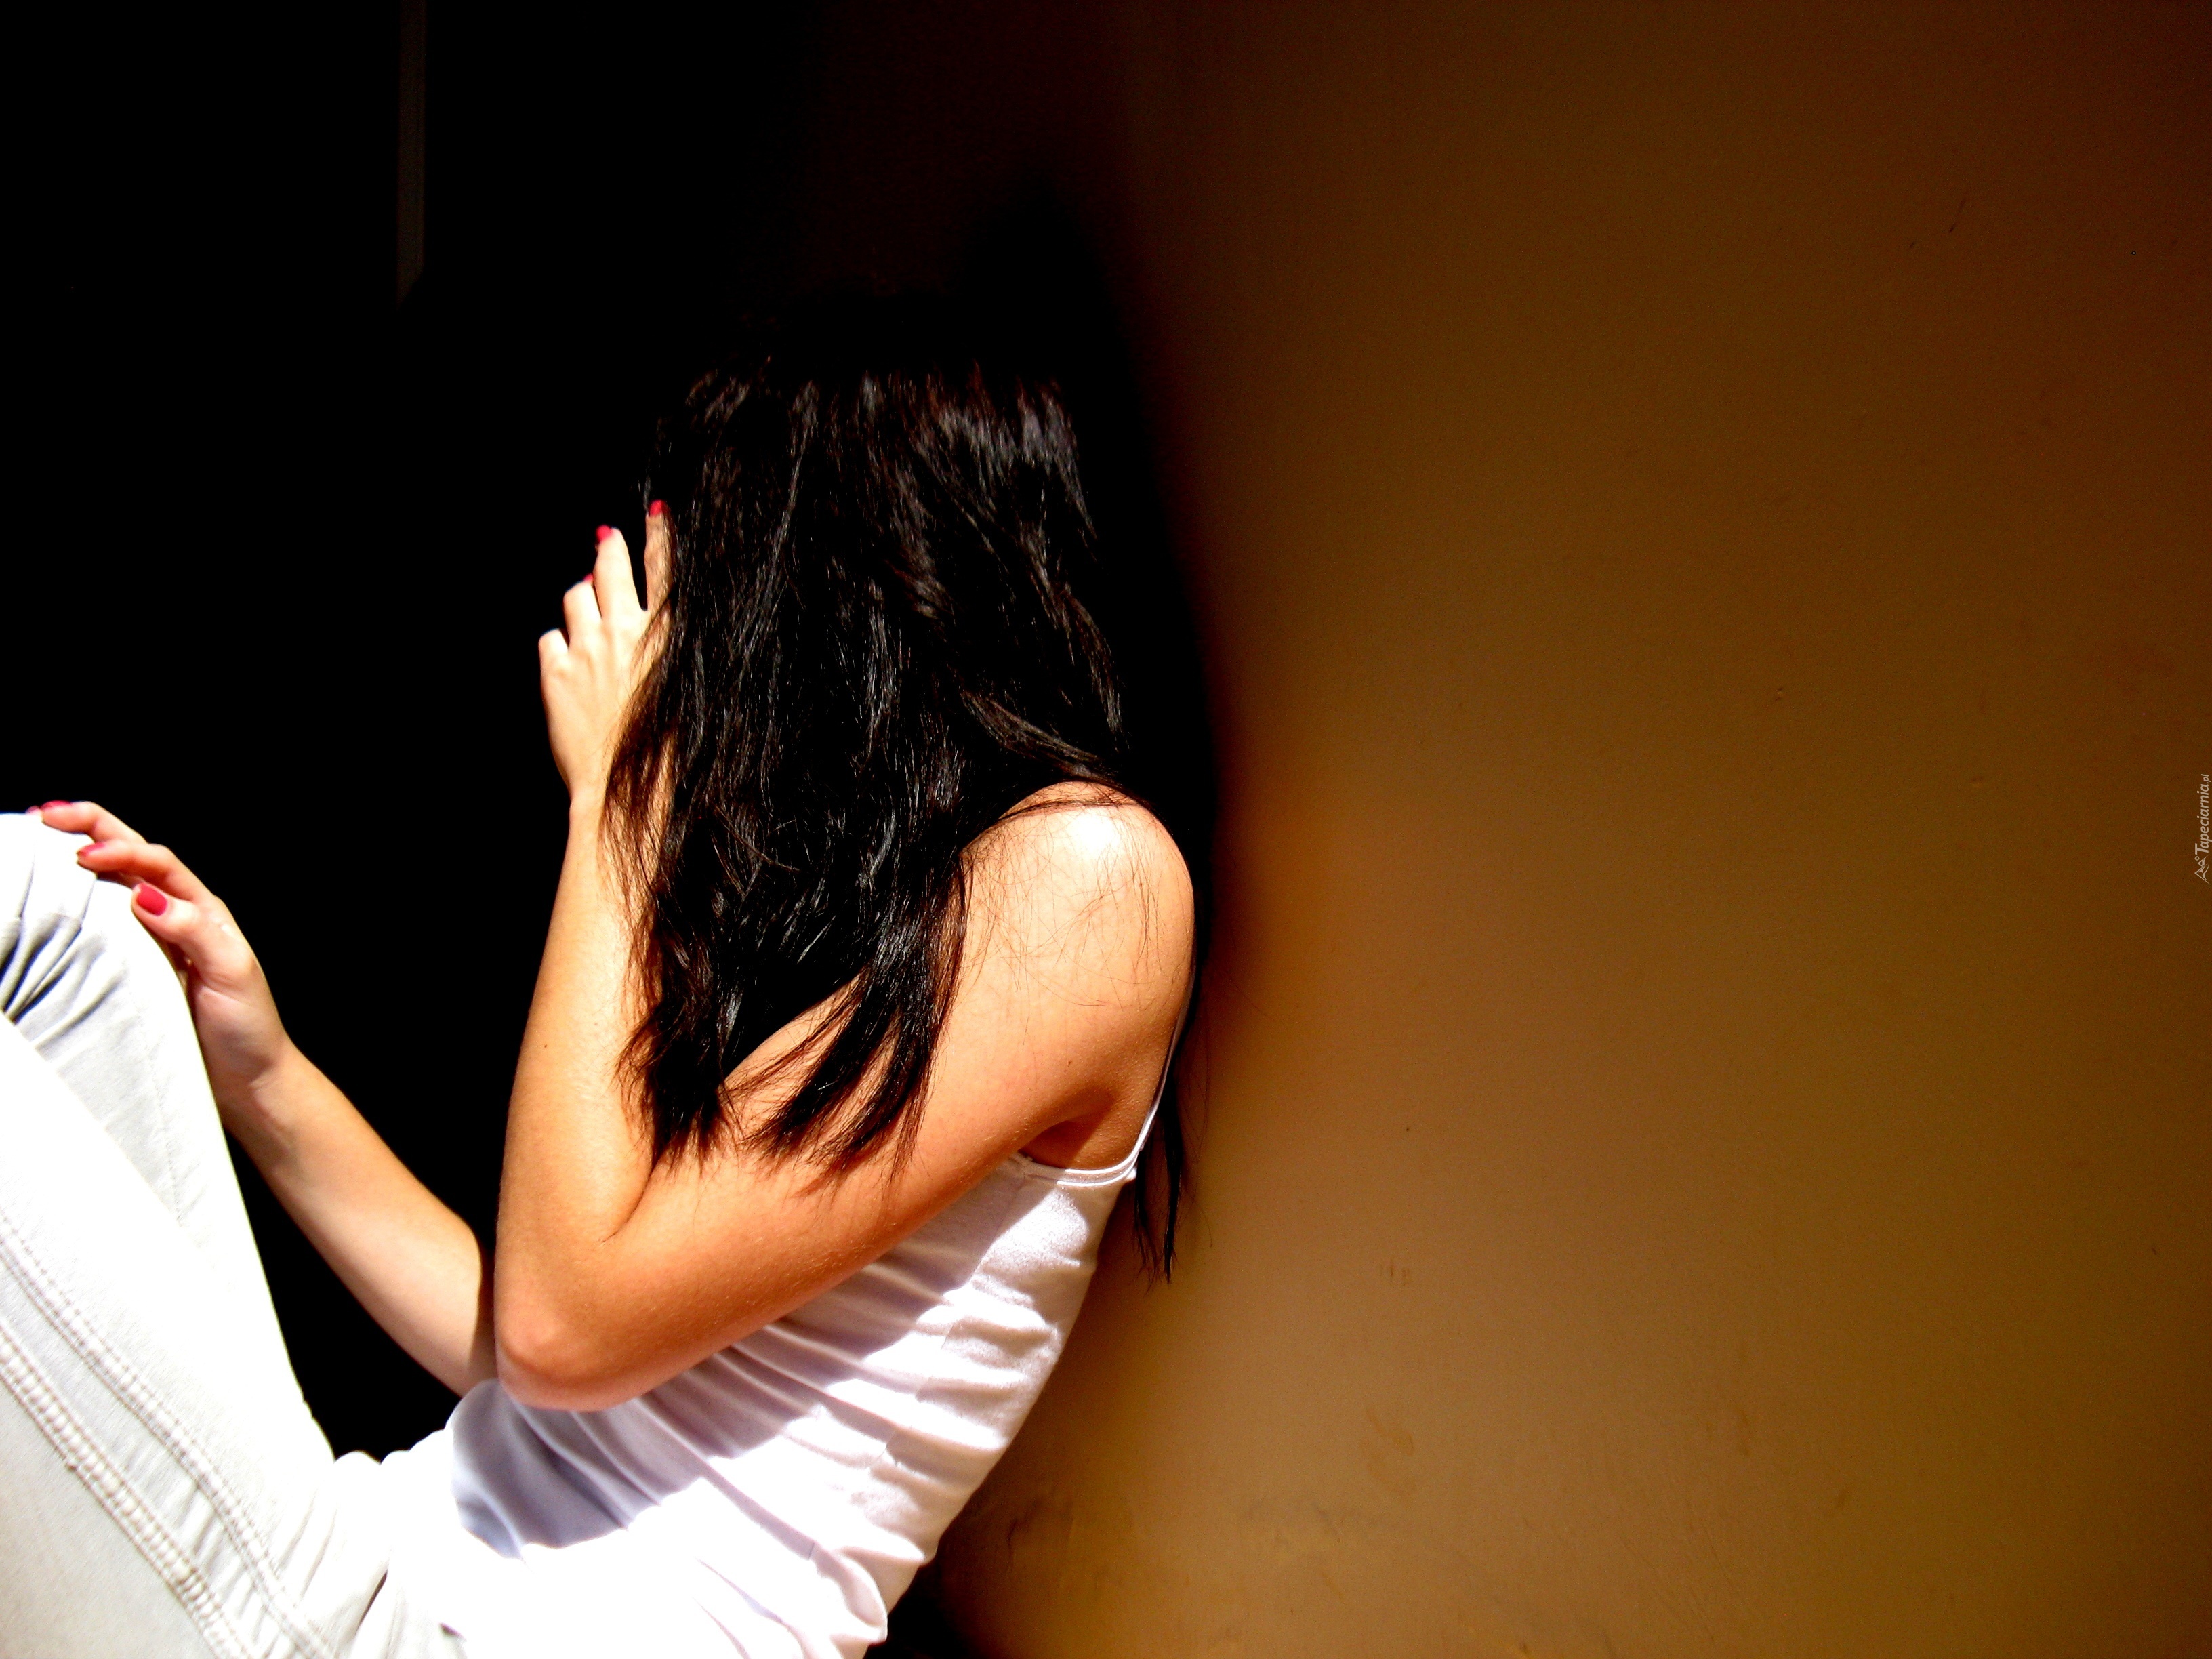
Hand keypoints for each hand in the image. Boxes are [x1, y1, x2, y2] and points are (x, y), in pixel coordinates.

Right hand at [29, 801, 292, 1117]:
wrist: (249, 1078)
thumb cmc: (247, 1026)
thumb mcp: (232, 972)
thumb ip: (194, 931)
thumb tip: (146, 895)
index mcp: (203, 911)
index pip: (157, 863)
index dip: (121, 851)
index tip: (83, 855)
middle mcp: (177, 917)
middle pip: (133, 858)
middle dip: (93, 829)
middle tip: (46, 815)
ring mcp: (154, 942)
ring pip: (113, 886)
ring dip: (81, 855)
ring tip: (42, 835)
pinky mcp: (136, 969)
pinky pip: (103, 926)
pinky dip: (78, 902)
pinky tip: (55, 892)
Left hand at [539, 509, 667, 800]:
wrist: (624, 789)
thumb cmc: (666, 753)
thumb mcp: (687, 696)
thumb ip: (671, 657)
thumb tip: (654, 629)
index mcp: (665, 639)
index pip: (663, 572)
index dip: (660, 537)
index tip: (655, 515)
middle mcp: (623, 633)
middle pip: (610, 567)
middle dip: (610, 549)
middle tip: (606, 539)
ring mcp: (585, 650)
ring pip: (575, 595)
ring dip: (582, 596)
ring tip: (586, 605)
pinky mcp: (554, 673)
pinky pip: (550, 637)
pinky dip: (558, 642)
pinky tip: (566, 656)